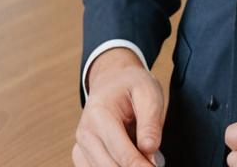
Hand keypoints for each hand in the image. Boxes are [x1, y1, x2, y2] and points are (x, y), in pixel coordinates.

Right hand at [73, 47, 164, 166]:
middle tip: (155, 162)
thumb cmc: (132, 85)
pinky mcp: (81, 155)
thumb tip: (149, 150)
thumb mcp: (149, 93)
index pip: (122, 153)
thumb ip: (150, 122)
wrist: (113, 79)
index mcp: (99, 114)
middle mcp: (85, 133)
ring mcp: (80, 146)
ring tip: (144, 156)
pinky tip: (129, 158)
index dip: (141, 166)